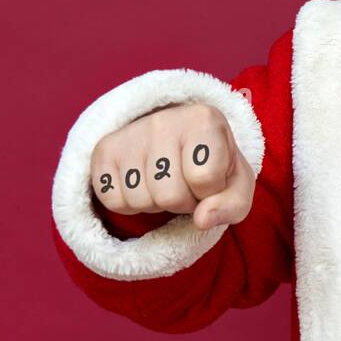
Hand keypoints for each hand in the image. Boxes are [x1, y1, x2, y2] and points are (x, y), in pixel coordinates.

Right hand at [89, 103, 255, 230]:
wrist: (180, 137)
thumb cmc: (213, 162)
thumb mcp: (237, 183)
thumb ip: (232, 205)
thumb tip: (202, 220)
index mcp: (204, 120)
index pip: (205, 180)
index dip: (210, 192)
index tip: (210, 177)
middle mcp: (163, 120)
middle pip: (169, 196)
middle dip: (183, 202)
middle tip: (186, 182)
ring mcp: (130, 134)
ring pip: (140, 200)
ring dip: (157, 203)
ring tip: (166, 180)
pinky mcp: (104, 149)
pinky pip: (113, 201)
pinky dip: (130, 203)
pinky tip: (143, 182)